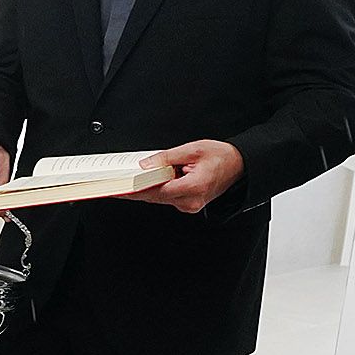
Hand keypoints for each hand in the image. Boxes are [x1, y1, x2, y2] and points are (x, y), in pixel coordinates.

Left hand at [121, 139, 243, 212]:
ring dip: (146, 189)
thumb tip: (145, 165)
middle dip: (135, 190)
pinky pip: (167, 198)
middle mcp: (191, 201)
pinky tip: (149, 181)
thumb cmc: (220, 156)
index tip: (120, 188)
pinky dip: (157, 189)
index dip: (136, 190)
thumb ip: (166, 158)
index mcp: (193, 187)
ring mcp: (190, 205)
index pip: (156, 191)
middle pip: (155, 197)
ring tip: (130, 180)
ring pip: (159, 198)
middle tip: (117, 183)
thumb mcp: (191, 150)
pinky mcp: (189, 204)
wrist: (238, 165)